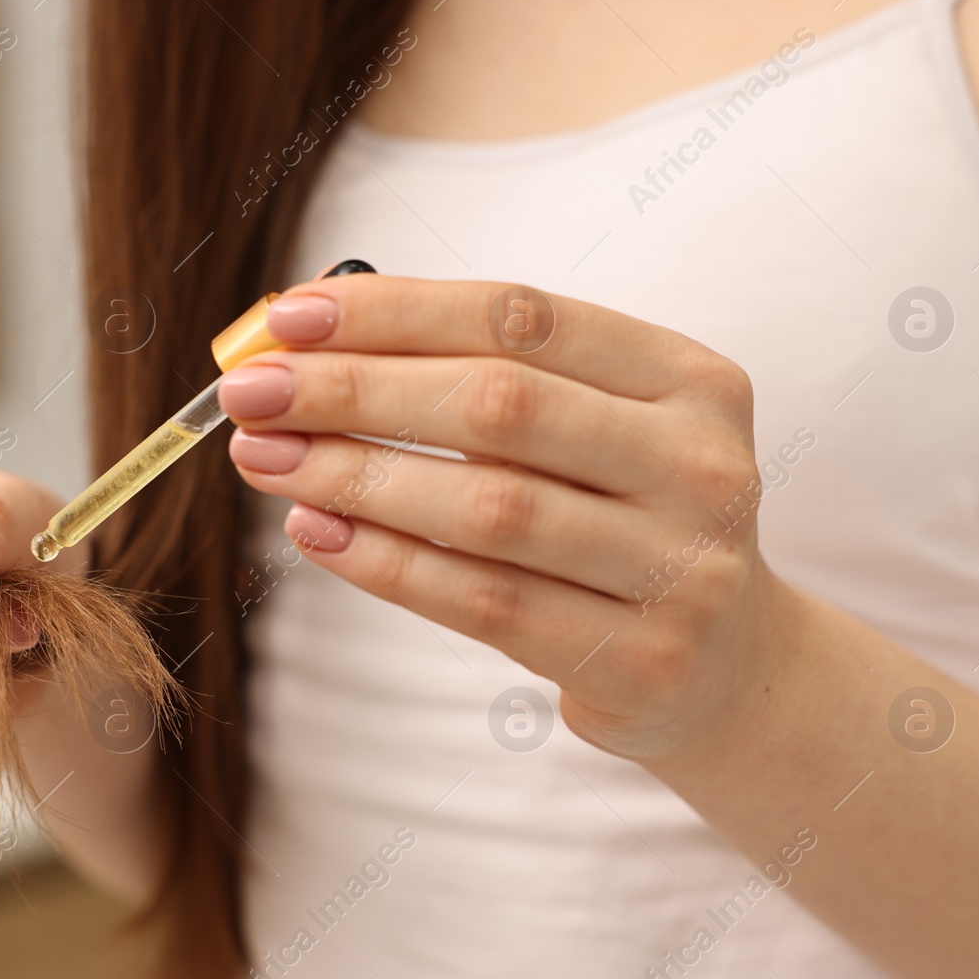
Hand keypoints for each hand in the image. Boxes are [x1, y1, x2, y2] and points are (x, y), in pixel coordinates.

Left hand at [220, 275, 792, 763]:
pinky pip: (483, 601)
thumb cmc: (622, 522)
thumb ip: (483, 381)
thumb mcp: (594, 431)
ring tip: (263, 457)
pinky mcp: (639, 658)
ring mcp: (681, 568)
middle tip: (250, 391)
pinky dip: (384, 563)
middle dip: (354, 391)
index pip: (522, 318)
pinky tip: (314, 532)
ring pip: (484, 508)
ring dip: (353, 477)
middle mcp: (699, 465)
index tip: (289, 317)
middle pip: (499, 406)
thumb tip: (307, 347)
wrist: (728, 667)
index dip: (395, 311)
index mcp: (689, 379)